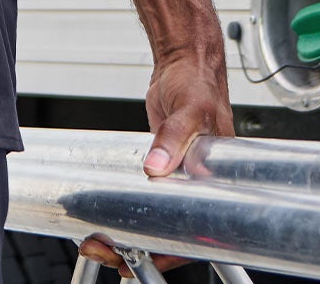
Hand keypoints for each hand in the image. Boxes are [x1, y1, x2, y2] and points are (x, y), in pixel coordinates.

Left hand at [77, 42, 233, 275]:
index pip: (201, 232)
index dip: (174, 250)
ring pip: (158, 219)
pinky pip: (148, 196)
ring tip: (101, 244)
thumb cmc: (199, 82)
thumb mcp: (190, 109)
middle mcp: (200, 184)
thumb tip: (157, 167)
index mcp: (218, 180)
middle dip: (144, 248)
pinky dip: (131, 211)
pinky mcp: (162, 165)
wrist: (184, 61)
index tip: (145, 258)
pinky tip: (113, 222)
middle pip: (176, 233)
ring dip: (132, 234)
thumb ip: (173, 139)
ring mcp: (179, 176)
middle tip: (110, 253)